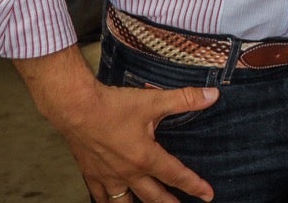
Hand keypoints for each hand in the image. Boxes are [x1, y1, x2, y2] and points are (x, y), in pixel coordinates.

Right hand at [16, 47, 215, 202]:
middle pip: (153, 196)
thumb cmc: (113, 106)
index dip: (194, 185)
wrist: (75, 108)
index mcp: (145, 157)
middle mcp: (128, 172)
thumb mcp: (153, 100)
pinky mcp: (91, 173)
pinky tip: (112, 202)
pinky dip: (108, 202)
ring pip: (125, 202)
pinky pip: (100, 196)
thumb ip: (185, 99)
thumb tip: (212, 96)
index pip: (176, 175)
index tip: (208, 195)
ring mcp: (108, 176)